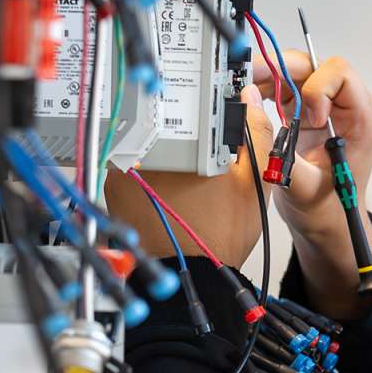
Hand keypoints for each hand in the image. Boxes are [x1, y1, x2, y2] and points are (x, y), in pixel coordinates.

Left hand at [103, 85, 274, 269]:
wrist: (189, 273)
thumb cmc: (221, 234)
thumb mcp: (255, 180)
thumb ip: (257, 132)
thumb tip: (249, 99)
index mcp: (189, 138)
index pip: (199, 98)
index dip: (213, 100)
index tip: (220, 110)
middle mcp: (152, 145)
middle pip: (173, 115)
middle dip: (190, 126)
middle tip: (205, 154)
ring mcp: (128, 163)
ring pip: (153, 137)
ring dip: (168, 145)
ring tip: (187, 174)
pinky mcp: (114, 182)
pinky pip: (135, 160)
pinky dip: (149, 166)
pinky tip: (168, 187)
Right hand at [254, 51, 371, 319]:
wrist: (326, 223)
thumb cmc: (326, 209)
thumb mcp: (302, 188)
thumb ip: (278, 153)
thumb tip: (250, 114)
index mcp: (360, 118)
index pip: (340, 75)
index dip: (317, 89)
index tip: (307, 118)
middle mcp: (345, 106)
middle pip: (312, 66)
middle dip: (281, 69)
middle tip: (251, 79)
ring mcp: (323, 106)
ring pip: (295, 71)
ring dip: (268, 75)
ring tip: (245, 87)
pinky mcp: (305, 111)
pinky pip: (284, 86)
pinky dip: (265, 87)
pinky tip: (250, 97)